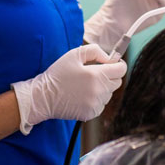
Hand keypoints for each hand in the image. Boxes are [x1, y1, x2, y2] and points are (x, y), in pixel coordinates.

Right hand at [11, 44, 126, 133]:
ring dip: (102, 88)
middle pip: (117, 82)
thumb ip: (95, 51)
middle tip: (95, 73)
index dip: (118, 64)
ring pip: (109, 94)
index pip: (121, 70)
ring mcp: (95, 104)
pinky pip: (101, 104)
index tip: (113, 63)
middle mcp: (99, 91)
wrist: (43, 96)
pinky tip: (82, 95)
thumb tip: (109, 58)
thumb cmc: (58, 74)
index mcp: (96, 75)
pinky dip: (96, 99)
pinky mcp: (91, 113)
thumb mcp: (74, 54)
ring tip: (84, 85)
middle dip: (110, 76)